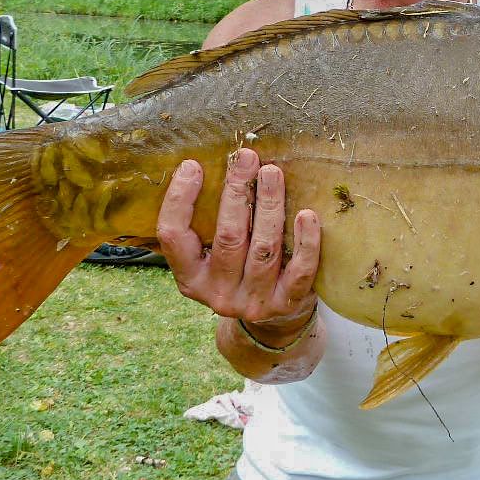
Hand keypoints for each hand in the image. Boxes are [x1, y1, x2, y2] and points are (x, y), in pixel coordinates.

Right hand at [155, 148, 320, 330]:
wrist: (272, 322)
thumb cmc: (238, 270)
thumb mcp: (211, 254)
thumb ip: (208, 222)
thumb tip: (210, 165)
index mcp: (190, 277)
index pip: (173, 236)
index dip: (179, 200)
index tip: (193, 165)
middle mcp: (217, 293)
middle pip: (227, 237)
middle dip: (237, 193)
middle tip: (247, 157)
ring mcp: (253, 301)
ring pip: (263, 249)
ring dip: (269, 206)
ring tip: (272, 173)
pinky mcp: (287, 303)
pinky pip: (300, 270)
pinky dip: (305, 241)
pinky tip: (307, 214)